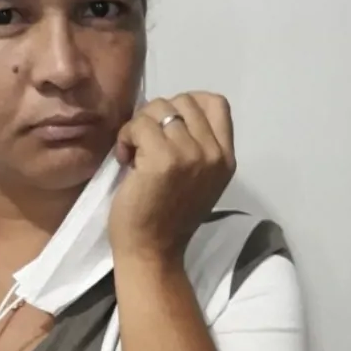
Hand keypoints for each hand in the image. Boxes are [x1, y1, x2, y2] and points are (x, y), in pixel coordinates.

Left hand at [109, 93, 236, 262]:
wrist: (152, 251)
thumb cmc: (169, 218)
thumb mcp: (200, 179)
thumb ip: (198, 146)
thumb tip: (170, 112)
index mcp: (226, 158)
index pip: (216, 103)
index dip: (187, 104)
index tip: (167, 126)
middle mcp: (213, 153)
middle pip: (183, 100)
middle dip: (157, 115)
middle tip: (145, 144)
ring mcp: (190, 155)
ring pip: (159, 108)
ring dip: (138, 127)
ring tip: (134, 154)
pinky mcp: (163, 159)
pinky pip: (139, 125)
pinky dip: (126, 137)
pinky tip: (125, 160)